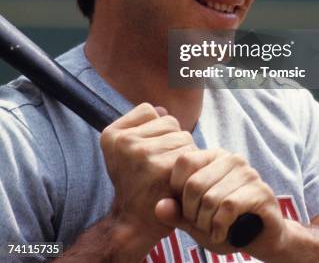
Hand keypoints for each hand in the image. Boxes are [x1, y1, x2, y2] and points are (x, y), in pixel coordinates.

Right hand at [100, 103, 195, 246]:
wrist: (133, 224)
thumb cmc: (134, 184)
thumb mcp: (123, 152)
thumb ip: (141, 126)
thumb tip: (163, 109)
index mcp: (112, 134)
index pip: (149, 111)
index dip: (155, 130)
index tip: (146, 152)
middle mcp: (125, 141)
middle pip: (170, 122)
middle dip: (171, 141)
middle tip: (159, 167)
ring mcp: (143, 154)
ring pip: (184, 137)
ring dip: (183, 154)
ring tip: (169, 174)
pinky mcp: (163, 169)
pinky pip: (191, 153)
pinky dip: (191, 167)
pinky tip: (178, 180)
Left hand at [155, 148, 288, 259]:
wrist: (261, 239)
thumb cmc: (225, 226)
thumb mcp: (194, 221)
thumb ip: (176, 213)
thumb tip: (159, 207)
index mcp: (213, 157)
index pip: (183, 162)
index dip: (178, 192)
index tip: (187, 211)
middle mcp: (231, 159)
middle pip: (194, 184)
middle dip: (192, 214)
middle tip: (201, 226)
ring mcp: (248, 173)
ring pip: (210, 198)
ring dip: (207, 224)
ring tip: (214, 230)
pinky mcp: (260, 191)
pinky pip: (228, 207)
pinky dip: (220, 227)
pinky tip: (224, 234)